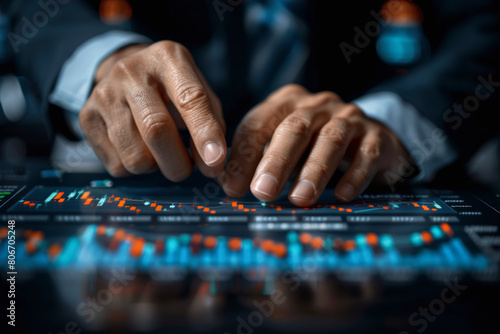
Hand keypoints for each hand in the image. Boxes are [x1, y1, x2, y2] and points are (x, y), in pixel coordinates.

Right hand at [79, 41, 225, 179]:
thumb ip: (211, 123)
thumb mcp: (197, 92)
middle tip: (187, 170)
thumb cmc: (171, 88)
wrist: (125, 75)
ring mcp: (103, 94)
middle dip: (179, 163)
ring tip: (160, 151)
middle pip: (156, 130)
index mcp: (167, 58)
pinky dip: (136, 168)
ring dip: (156, 167)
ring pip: (136, 157)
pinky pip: (118, 165)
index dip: (205, 133)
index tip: (215, 162)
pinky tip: (138, 148)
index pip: (190, 98)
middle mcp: (130, 72)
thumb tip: (212, 164)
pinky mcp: (87, 118)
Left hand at [219, 84, 409, 205]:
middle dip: (276, 161)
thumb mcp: (287, 146)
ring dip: (314, 171)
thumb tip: (231, 187)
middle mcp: (318, 105)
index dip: (243, 156)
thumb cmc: (316, 146)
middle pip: (294, 128)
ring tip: (299, 198)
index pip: (259, 123)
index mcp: (287, 103)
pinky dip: (354, 175)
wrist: (372, 139)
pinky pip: (367, 154)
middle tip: (262, 192)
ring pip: (330, 140)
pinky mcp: (377, 136)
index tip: (233, 188)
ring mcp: (350, 118)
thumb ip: (260, 160)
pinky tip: (342, 196)